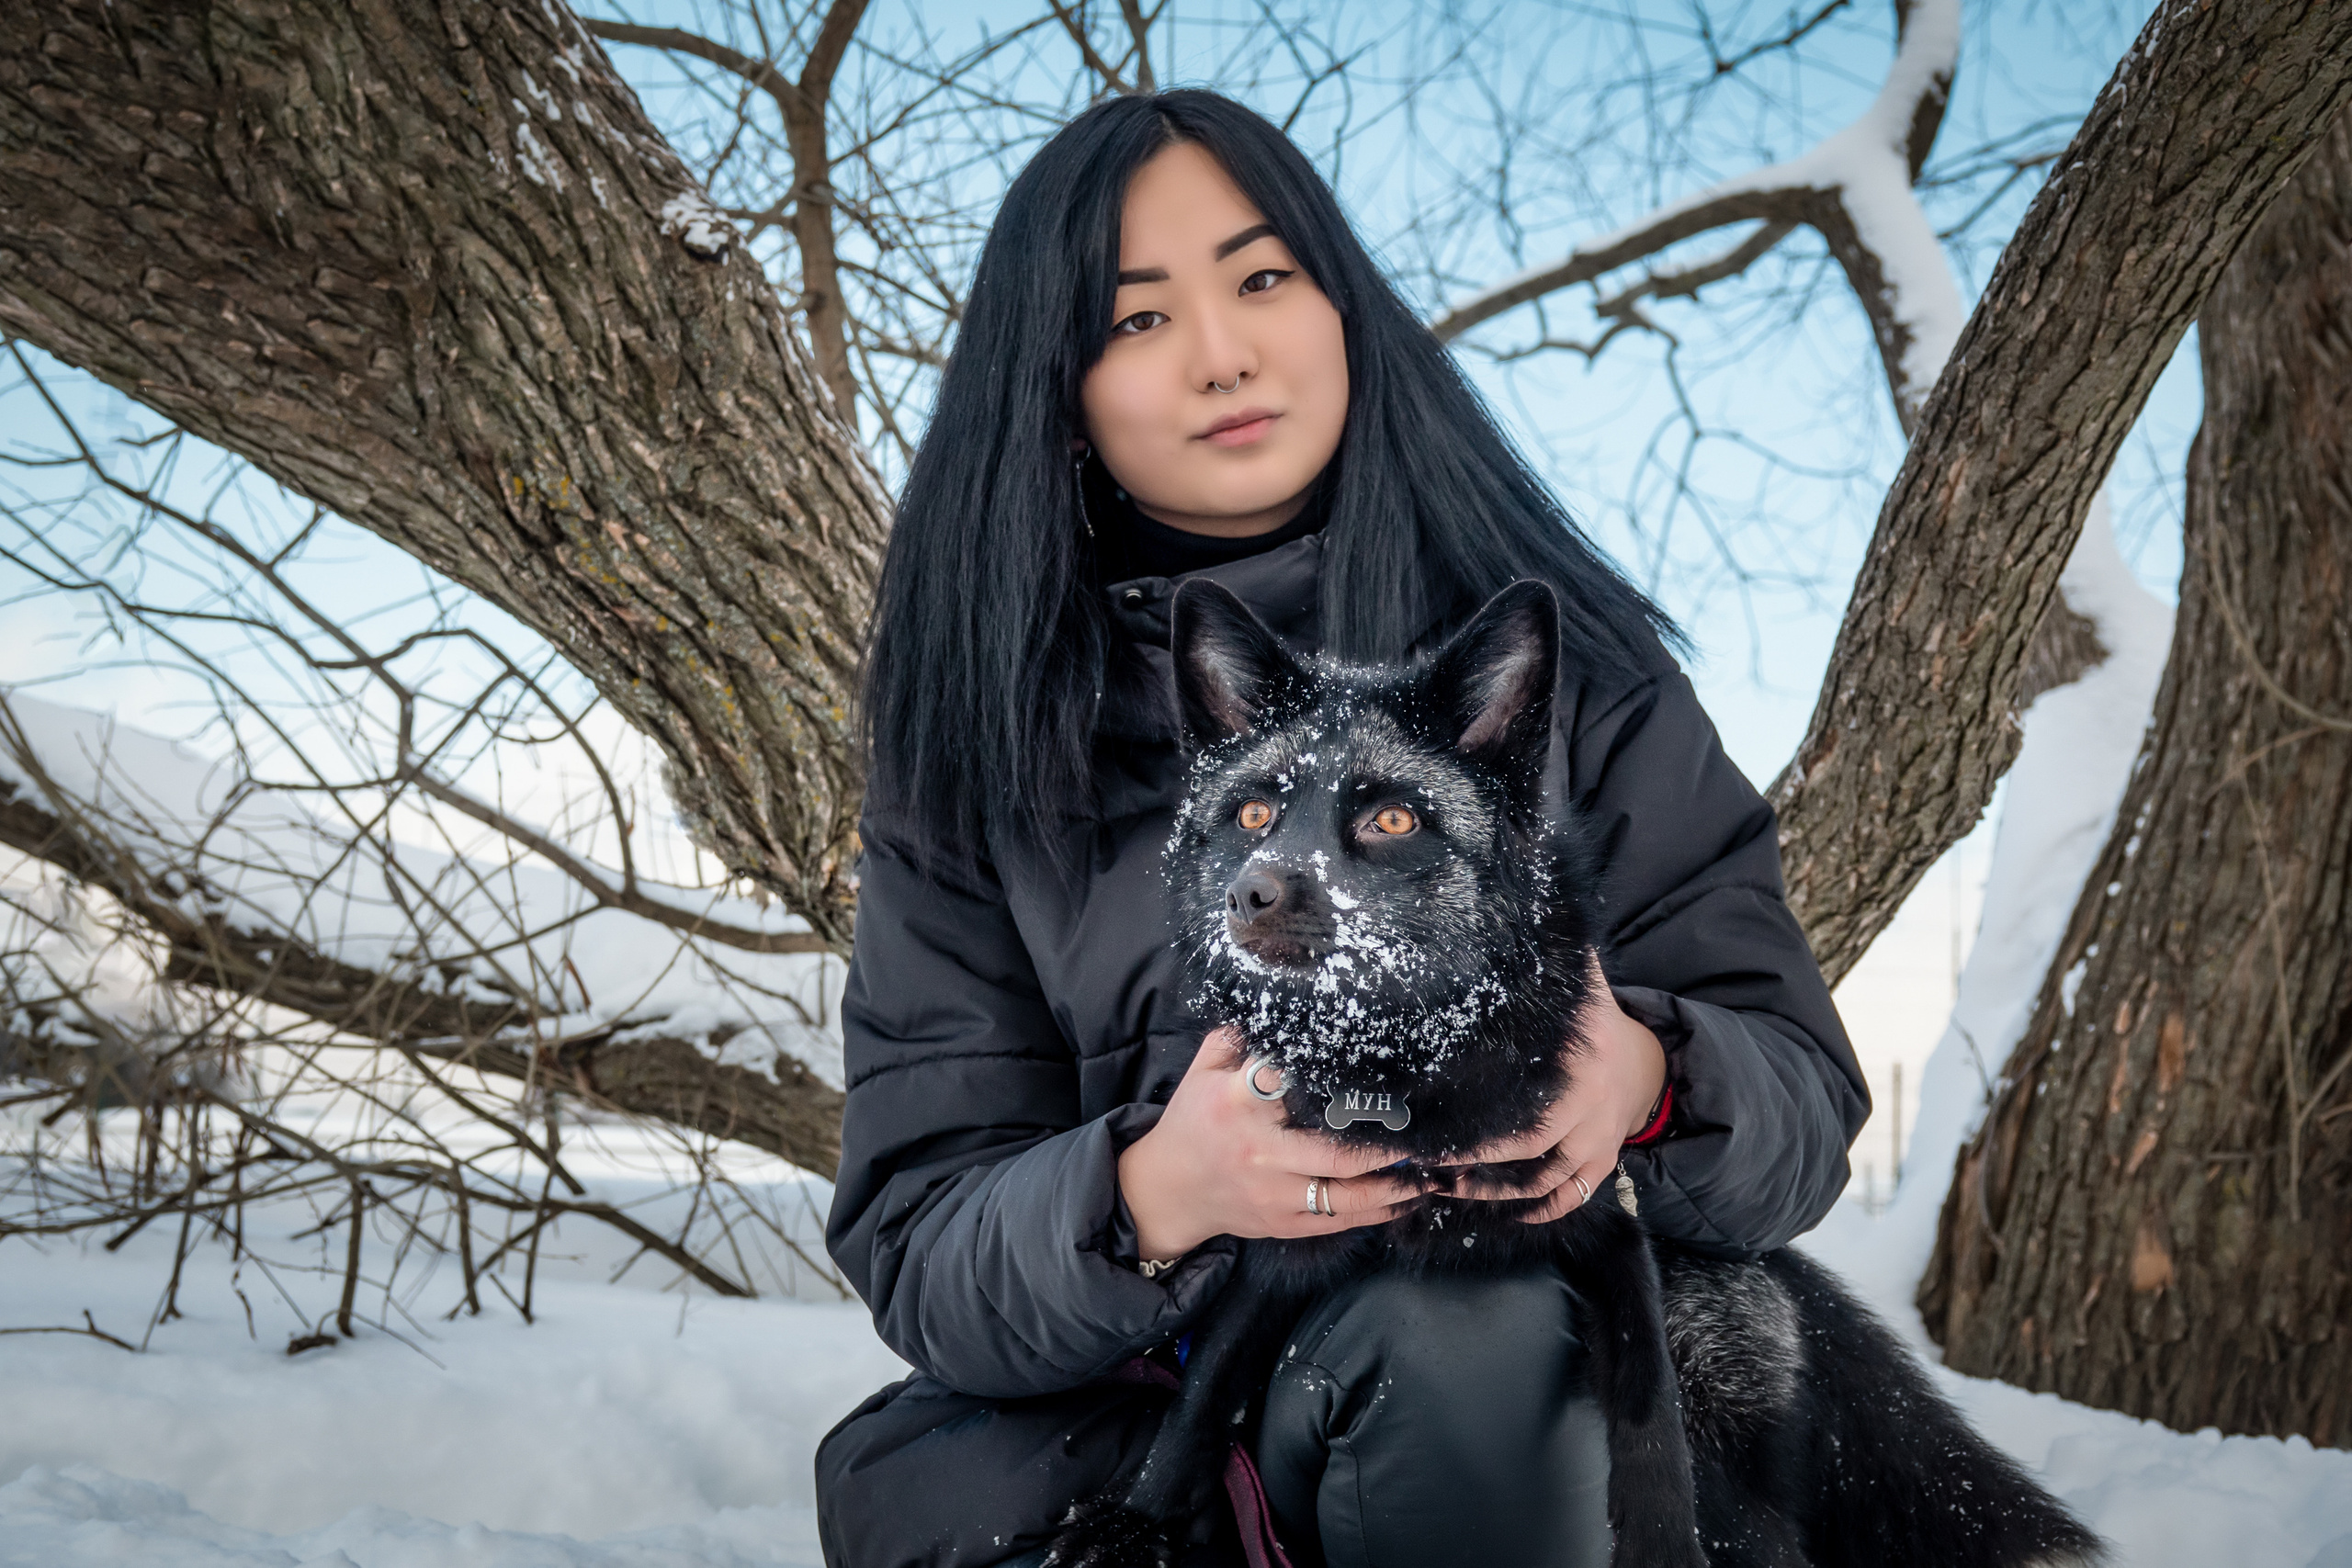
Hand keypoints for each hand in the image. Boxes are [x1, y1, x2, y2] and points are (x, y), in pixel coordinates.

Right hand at [1117, 1026, 1427, 1259]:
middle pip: (1334, 1151)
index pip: (1288, 1083)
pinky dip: (1376, 1212)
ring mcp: (1273, 1192)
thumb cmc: (1194, 1121)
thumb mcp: (1204, 1071)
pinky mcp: (1282, 1223)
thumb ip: (1236, 1037)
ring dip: (1393, 1185)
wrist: (1169, 1190)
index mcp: (1238, 1105)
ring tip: (1428, 1173)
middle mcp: (1259, 1151)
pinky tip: (1404, 1199)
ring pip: (1345, 1193)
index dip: (1332, 1076)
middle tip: (1424, 1134)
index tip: (1375, 1068)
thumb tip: (1277, 1004)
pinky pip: (1338, 1221)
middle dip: (1385, 1146)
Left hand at [1446, 955, 1666, 1223]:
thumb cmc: (1595, 1022)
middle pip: (1532, 1149)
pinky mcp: (1603, 1162)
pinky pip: (1572, 1196)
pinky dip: (1541, 1210)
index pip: (1527, 1109)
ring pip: (1548, 1180)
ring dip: (1498, 1191)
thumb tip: (1518, 912)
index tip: (1435, 1133)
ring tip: (1450, 1189)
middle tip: (1432, 1168)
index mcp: (1584, 1065)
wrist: (1647, 1061)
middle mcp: (1593, 1108)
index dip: (1479, 1130)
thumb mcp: (1582, 989)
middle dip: (1479, 1164)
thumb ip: (1554, 961)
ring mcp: (1599, 1140)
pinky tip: (1505, 1211)